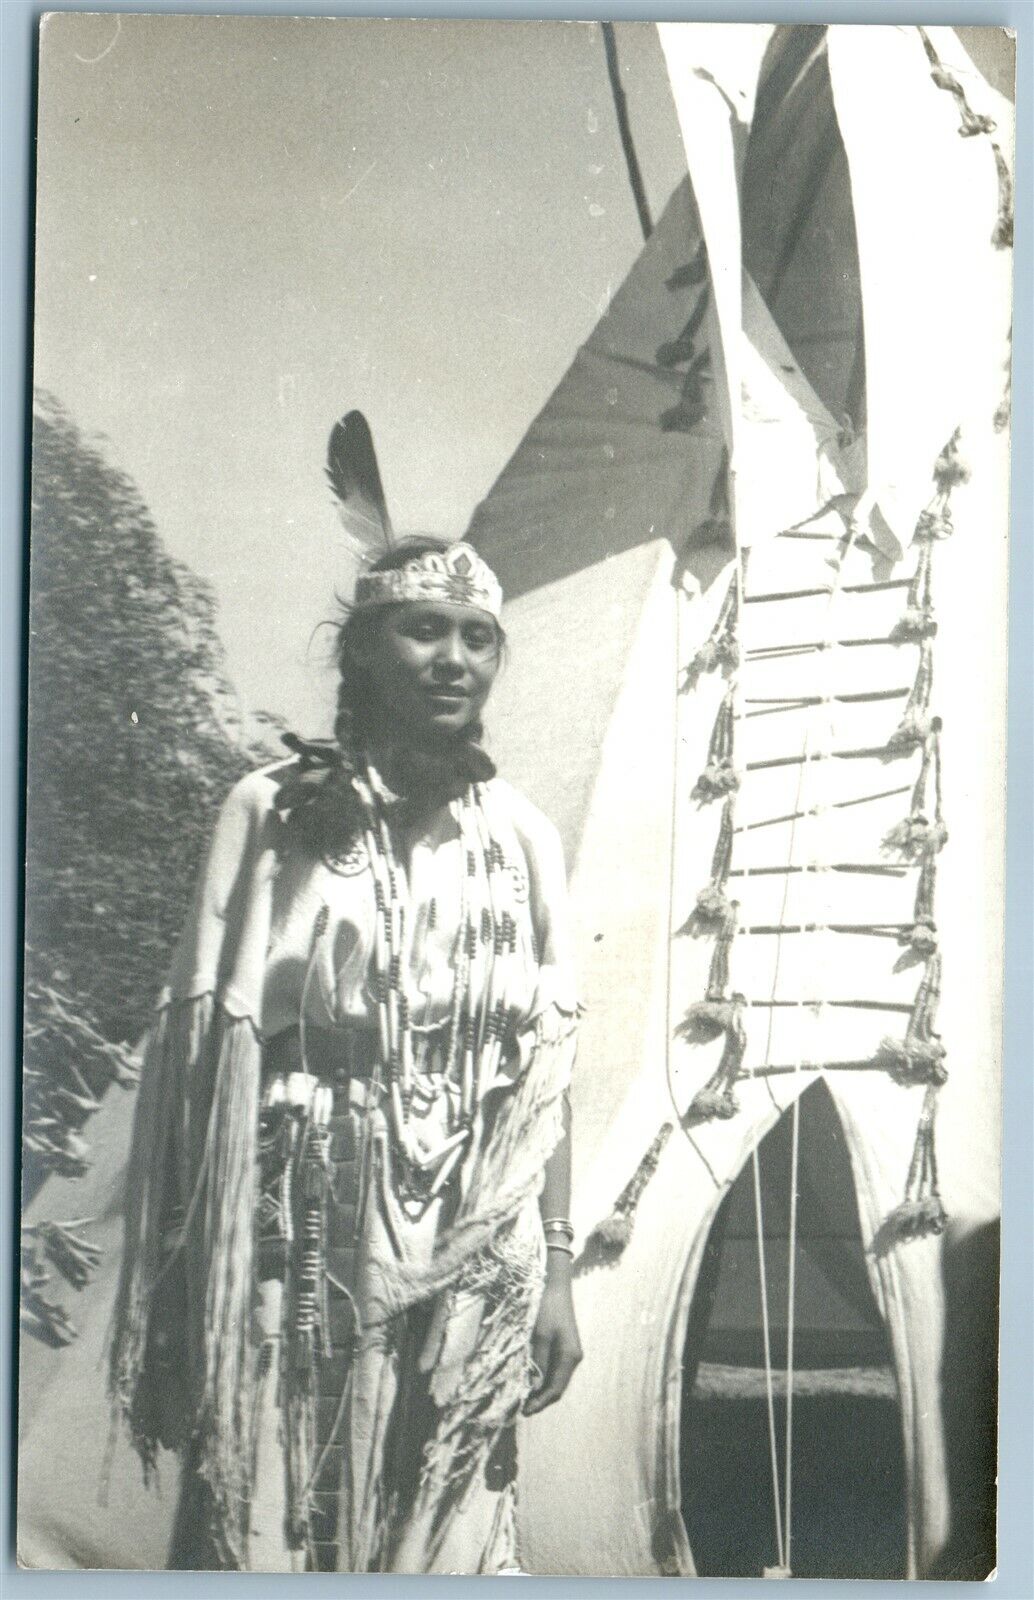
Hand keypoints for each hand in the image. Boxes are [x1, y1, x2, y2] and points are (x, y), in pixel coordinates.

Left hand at [522, 1260, 582, 1415]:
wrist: (556, 1285)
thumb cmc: (547, 1309)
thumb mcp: (539, 1335)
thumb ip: (538, 1362)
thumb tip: (534, 1388)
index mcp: (570, 1357)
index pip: (555, 1390)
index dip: (539, 1403)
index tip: (523, 1411)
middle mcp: (573, 1358)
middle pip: (556, 1387)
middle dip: (539, 1399)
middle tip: (519, 1407)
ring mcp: (569, 1352)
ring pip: (555, 1379)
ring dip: (539, 1389)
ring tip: (522, 1396)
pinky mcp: (563, 1346)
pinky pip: (553, 1368)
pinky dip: (541, 1376)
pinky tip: (528, 1378)